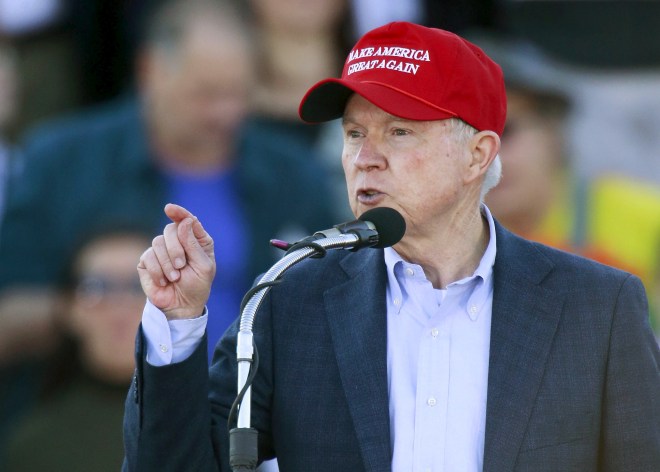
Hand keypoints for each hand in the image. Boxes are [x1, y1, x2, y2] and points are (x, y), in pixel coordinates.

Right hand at [137, 204, 215, 319]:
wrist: (182, 306)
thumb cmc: (197, 286)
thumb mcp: (203, 266)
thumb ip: (194, 244)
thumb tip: (185, 221)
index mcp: (196, 240)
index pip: (186, 220)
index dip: (178, 212)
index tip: (169, 208)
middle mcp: (178, 241)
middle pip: (170, 229)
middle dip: (176, 249)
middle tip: (181, 266)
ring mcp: (162, 250)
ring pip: (158, 242)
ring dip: (167, 262)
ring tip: (175, 278)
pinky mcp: (147, 261)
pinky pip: (148, 256)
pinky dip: (157, 270)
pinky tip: (164, 281)